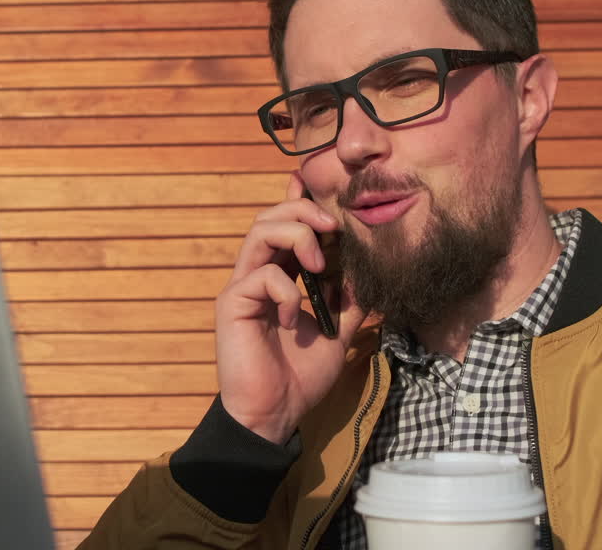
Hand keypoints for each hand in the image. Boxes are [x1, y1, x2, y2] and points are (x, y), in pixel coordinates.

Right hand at [213, 173, 368, 444]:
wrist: (275, 416)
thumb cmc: (299, 377)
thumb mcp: (338, 334)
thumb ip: (349, 303)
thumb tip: (368, 273)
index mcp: (279, 278)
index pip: (284, 228)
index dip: (297, 203)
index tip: (313, 184)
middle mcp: (256, 276)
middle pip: (270, 219)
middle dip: (302, 212)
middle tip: (332, 225)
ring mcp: (241, 288)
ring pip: (259, 233)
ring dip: (295, 236)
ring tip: (318, 260)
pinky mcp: (232, 305)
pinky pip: (260, 277)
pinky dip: (286, 290)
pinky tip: (295, 317)